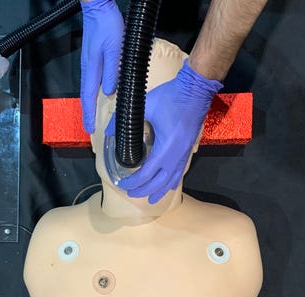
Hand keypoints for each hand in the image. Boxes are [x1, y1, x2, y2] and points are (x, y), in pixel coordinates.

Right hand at [80, 0, 123, 132]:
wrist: (98, 8)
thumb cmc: (106, 25)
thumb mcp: (114, 50)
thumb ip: (112, 72)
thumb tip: (110, 92)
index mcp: (91, 69)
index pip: (88, 98)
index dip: (89, 115)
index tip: (89, 129)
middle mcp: (87, 69)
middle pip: (86, 96)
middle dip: (87, 113)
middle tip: (89, 127)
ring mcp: (89, 64)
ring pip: (88, 89)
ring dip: (90, 104)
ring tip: (93, 116)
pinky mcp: (93, 58)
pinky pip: (91, 81)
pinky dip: (93, 92)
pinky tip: (99, 94)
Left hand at [106, 60, 222, 203]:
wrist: (196, 89)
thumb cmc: (172, 96)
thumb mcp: (144, 105)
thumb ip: (124, 119)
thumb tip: (108, 130)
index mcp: (165, 148)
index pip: (147, 174)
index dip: (134, 182)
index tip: (122, 184)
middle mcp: (176, 156)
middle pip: (159, 183)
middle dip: (144, 191)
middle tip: (131, 193)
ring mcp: (185, 153)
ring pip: (172, 180)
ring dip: (160, 191)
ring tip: (151, 199)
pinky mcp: (188, 149)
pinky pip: (180, 172)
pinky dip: (172, 181)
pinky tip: (168, 185)